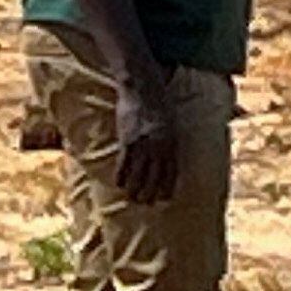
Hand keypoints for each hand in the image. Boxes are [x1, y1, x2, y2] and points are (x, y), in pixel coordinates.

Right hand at [112, 81, 183, 204]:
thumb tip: (168, 155)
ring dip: (135, 189)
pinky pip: (124, 163)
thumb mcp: (171, 123)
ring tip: (131, 198)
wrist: (143, 87)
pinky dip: (121, 175)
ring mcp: (143, 144)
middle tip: (145, 203)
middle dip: (150, 193)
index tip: (164, 199)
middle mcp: (159, 147)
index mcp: (172, 143)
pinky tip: (119, 184)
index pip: (171, 172)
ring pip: (139, 174)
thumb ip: (169, 140)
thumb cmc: (159, 103)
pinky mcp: (128, 140)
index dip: (167, 187)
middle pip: (155, 177)